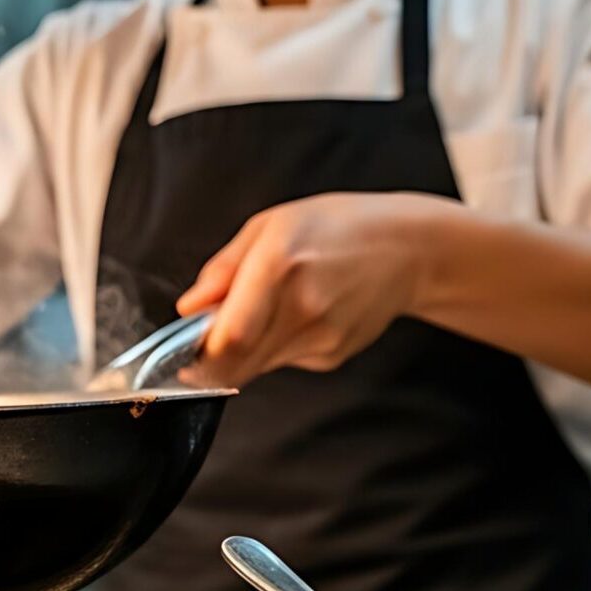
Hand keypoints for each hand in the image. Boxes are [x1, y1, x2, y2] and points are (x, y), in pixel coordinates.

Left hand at [175, 192, 452, 387]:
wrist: (407, 249)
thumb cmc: (336, 227)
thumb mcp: (272, 224)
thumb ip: (224, 268)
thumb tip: (188, 308)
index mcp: (280, 263)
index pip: (229, 336)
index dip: (198, 354)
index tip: (183, 353)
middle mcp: (303, 306)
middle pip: (237, 362)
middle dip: (213, 358)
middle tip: (210, 338)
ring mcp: (322, 336)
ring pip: (257, 366)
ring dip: (244, 351)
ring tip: (267, 310)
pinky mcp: (333, 355)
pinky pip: (285, 361)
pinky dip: (277, 346)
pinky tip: (302, 315)